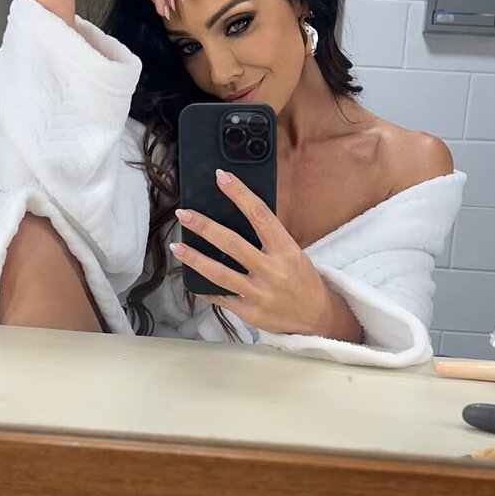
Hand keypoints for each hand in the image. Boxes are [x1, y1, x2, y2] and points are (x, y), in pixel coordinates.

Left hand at [169, 170, 359, 339]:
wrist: (317, 318)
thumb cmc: (302, 279)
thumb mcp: (293, 253)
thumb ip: (268, 237)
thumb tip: (236, 213)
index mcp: (286, 250)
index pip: (260, 215)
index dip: (240, 194)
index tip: (222, 177)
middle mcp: (273, 271)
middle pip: (233, 244)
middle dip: (205, 227)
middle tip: (184, 214)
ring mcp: (260, 294)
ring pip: (220, 274)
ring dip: (195, 258)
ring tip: (177, 246)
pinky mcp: (250, 313)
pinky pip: (221, 298)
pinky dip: (204, 287)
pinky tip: (190, 277)